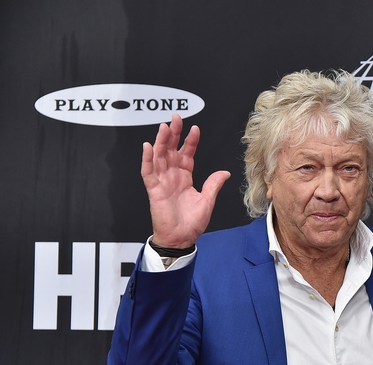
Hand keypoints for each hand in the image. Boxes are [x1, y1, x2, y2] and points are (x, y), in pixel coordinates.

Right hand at [141, 114, 230, 247]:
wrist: (181, 238)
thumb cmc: (192, 223)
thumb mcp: (207, 201)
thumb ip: (213, 184)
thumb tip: (225, 172)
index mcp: (185, 177)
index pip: (187, 154)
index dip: (190, 141)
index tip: (194, 129)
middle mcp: (173, 176)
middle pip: (171, 150)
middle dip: (173, 134)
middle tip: (176, 118)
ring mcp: (162, 181)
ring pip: (159, 157)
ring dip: (160, 141)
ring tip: (164, 127)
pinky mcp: (154, 190)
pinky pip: (148, 172)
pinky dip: (147, 159)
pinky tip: (148, 146)